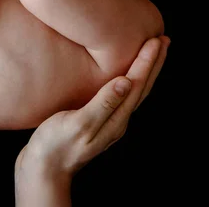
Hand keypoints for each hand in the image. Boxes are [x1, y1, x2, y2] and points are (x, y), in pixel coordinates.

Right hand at [15, 36, 169, 192]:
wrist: (44, 167)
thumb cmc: (56, 144)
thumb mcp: (78, 123)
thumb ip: (103, 104)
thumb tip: (126, 82)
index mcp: (115, 119)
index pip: (137, 85)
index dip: (146, 62)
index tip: (154, 40)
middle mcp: (117, 120)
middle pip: (142, 88)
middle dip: (153, 63)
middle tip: (163, 40)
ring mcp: (109, 122)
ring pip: (134, 92)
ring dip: (145, 71)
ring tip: (152, 54)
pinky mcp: (98, 120)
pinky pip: (122, 96)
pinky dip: (130, 80)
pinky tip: (126, 76)